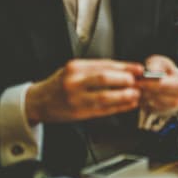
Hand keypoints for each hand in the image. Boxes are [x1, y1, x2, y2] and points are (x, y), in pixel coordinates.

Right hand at [25, 59, 142, 125]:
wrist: (38, 102)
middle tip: (137, 82)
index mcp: (75, 67)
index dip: (125, 67)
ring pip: (104, 96)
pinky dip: (117, 107)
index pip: (105, 64)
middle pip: (104, 78)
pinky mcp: (78, 113)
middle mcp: (74, 81)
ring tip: (135, 95)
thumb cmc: (59, 85)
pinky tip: (127, 105)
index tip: (139, 69)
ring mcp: (75, 98)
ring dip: (124, 96)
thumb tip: (125, 69)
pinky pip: (102, 110)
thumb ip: (98, 69)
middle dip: (124, 80)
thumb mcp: (74, 70)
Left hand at [136, 55, 177, 113]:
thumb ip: (156, 65)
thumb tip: (151, 72)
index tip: (138, 79)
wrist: (169, 82)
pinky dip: (141, 101)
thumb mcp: (162, 63)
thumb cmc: (164, 70)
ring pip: (149, 103)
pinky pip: (146, 108)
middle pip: (154, 96)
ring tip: (136, 87)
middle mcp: (177, 100)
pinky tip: (139, 93)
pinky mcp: (159, 112)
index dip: (148, 82)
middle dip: (143, 89)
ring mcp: (168, 108)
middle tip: (133, 84)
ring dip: (141, 95)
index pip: (161, 85)